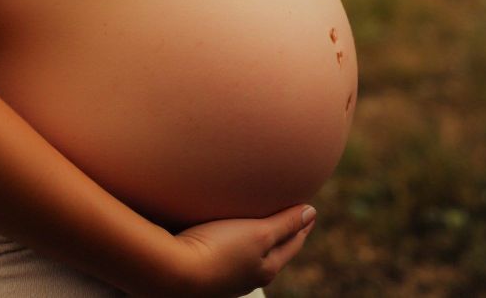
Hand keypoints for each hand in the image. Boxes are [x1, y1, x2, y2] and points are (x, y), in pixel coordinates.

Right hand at [132, 203, 316, 296]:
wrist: (174, 272)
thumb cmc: (219, 250)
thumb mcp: (259, 234)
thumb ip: (285, 224)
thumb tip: (311, 212)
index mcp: (267, 268)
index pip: (293, 244)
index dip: (302, 225)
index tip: (309, 209)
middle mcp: (249, 277)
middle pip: (275, 252)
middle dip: (285, 234)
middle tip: (292, 214)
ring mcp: (228, 277)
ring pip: (251, 254)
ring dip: (260, 238)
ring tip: (261, 222)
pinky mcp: (207, 269)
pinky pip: (230, 252)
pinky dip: (238, 240)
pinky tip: (227, 233)